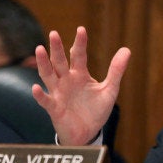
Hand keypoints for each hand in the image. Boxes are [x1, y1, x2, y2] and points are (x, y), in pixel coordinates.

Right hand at [32, 26, 130, 144]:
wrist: (88, 133)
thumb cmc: (95, 110)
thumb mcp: (109, 90)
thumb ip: (116, 71)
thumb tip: (126, 49)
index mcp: (80, 74)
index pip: (78, 55)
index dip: (80, 43)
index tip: (81, 29)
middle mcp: (67, 80)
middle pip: (60, 61)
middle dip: (56, 48)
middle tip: (54, 33)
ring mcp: (59, 93)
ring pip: (48, 75)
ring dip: (44, 63)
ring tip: (39, 49)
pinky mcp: (54, 108)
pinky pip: (46, 101)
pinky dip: (40, 95)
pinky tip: (36, 87)